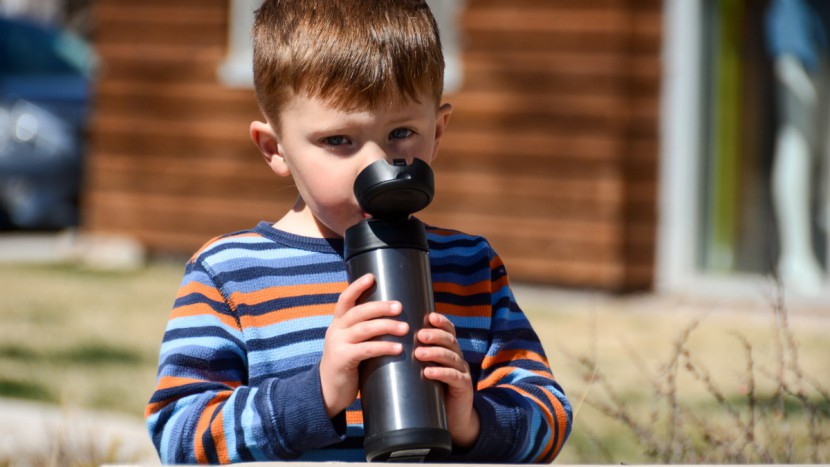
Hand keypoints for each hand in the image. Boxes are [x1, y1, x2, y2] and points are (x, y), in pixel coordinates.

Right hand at [319, 274, 407, 417]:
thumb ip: (364, 331)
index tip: (372, 277)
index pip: (345, 299)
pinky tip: (398, 348)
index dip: (357, 287)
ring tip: (405, 328)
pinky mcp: (342, 359)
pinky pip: (366, 349)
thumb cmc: (347, 364)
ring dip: (386, 326)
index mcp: (338, 323)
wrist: (327, 391)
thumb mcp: (351, 343)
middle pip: (359, 312)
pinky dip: (384, 347)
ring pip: (364, 329)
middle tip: (400, 306)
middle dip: (380, 307)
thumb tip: (393, 318)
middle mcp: (336, 330)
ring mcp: (338, 344)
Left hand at [415, 312, 479, 448]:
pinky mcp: (464, 387)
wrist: (453, 419)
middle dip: (436, 335)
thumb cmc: (432, 392)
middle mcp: (457, 358)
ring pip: (452, 357)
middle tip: (420, 334)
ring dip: (435, 352)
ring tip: (419, 352)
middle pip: (450, 341)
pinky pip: (454, 377)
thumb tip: (379, 346)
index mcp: (448, 350)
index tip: (429, 316)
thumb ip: (409, 360)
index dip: (441, 322)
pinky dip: (442, 373)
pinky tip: (429, 372)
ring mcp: (462, 372)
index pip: (448, 330)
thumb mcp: (421, 372)